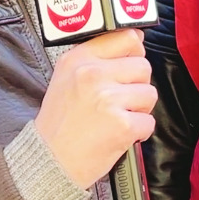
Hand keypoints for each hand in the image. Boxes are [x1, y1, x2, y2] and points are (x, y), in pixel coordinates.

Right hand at [34, 29, 156, 189]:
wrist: (49, 162)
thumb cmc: (60, 123)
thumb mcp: (66, 78)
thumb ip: (97, 58)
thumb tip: (135, 40)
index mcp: (79, 59)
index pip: (125, 37)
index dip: (135, 51)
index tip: (132, 61)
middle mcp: (92, 74)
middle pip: (143, 66)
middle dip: (137, 85)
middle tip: (118, 101)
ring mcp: (108, 99)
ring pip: (149, 93)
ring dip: (139, 109)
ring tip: (117, 118)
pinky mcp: (122, 124)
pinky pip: (149, 121)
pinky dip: (139, 132)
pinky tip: (120, 134)